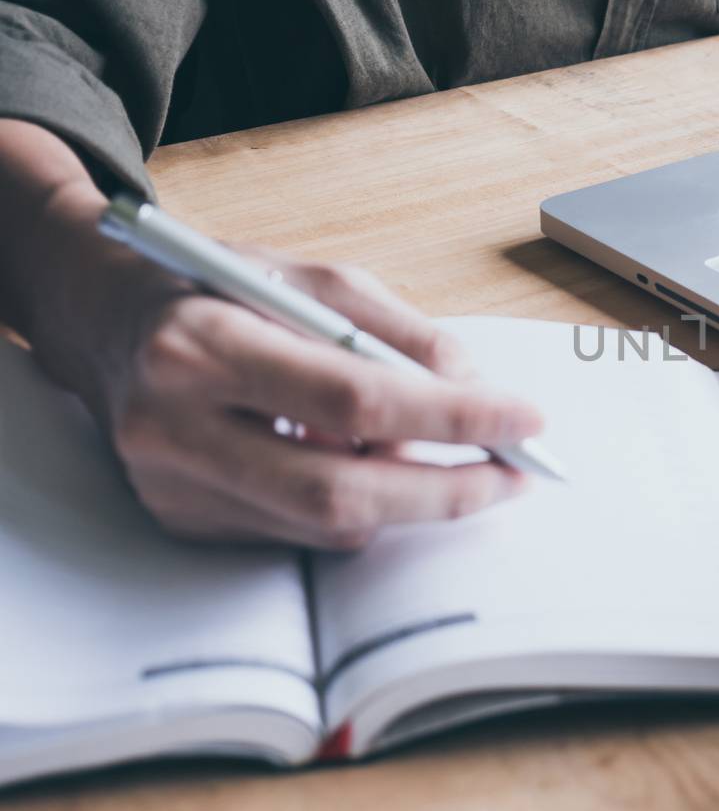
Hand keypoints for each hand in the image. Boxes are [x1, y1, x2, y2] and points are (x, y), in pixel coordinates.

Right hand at [22, 185, 541, 549]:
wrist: (100, 320)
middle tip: (515, 476)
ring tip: (457, 461)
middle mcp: (174, 425)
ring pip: (326, 525)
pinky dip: (355, 506)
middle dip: (447, 491)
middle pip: (341, 491)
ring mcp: (171, 485)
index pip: (355, 398)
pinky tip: (371, 466)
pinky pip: (298, 532)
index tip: (526, 421)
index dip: (453, 417)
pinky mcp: (179, 520)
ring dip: (410, 500)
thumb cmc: (214, 288)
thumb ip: (395, 329)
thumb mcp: (307, 278)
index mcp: (203, 344)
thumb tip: (475, 387)